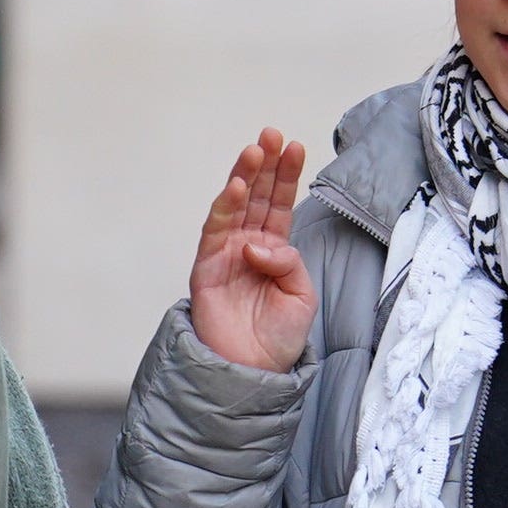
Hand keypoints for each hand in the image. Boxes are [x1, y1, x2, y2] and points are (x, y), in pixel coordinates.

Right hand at [189, 128, 316, 371]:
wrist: (252, 372)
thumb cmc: (278, 337)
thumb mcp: (300, 296)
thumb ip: (288, 264)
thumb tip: (260, 245)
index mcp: (275, 249)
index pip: (281, 203)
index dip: (287, 175)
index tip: (296, 146)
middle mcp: (249, 245)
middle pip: (258, 196)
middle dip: (266, 165)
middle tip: (272, 134)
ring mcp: (226, 254)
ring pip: (235, 207)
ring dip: (244, 177)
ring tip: (255, 150)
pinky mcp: (207, 268)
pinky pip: (214, 232)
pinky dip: (225, 208)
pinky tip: (236, 188)